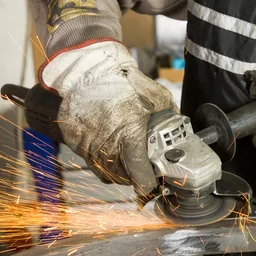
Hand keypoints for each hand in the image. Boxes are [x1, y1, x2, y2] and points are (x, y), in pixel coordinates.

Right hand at [40, 40, 176, 193]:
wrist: (86, 72)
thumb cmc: (122, 83)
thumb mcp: (157, 98)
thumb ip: (170, 120)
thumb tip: (179, 135)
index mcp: (130, 139)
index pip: (141, 179)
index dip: (150, 183)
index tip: (155, 179)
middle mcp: (108, 149)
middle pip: (127, 180)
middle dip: (138, 175)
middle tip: (146, 166)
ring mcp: (90, 150)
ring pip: (111, 174)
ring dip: (123, 171)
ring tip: (130, 156)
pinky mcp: (77, 146)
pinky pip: (96, 164)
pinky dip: (106, 161)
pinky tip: (113, 148)